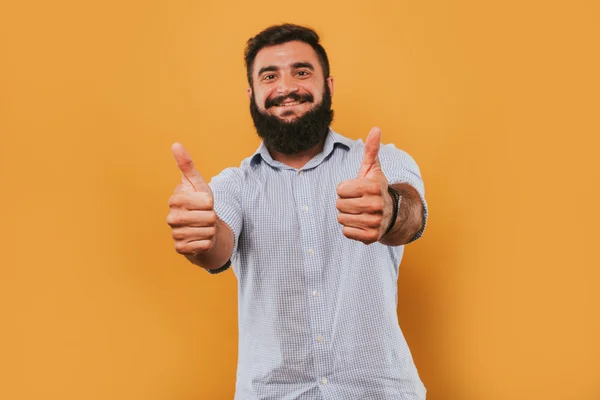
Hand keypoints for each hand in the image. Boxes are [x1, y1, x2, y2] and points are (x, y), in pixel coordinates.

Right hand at [167, 143, 217, 254]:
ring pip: (207, 232)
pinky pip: (204, 244)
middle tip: (205, 216)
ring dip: (210, 230)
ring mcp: (175, 234)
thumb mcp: (197, 183)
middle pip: (208, 218)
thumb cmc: (199, 203)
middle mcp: (171, 218)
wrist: (199, 228)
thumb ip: (187, 165)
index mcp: (175, 200)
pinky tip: (200, 238)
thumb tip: (175, 144)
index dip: (211, 203)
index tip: (204, 203)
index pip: (207, 202)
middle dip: (212, 217)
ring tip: (203, 227)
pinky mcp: (180, 248)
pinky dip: (207, 242)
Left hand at [336, 127, 392, 243]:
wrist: (391, 214)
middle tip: (357, 202)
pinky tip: (360, 223)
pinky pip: (346, 232)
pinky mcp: (371, 237)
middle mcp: (376, 205)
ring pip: (341, 219)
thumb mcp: (372, 169)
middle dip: (344, 203)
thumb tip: (375, 128)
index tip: (356, 189)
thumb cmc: (374, 189)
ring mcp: (375, 222)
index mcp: (374, 187)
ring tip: (359, 212)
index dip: (345, 189)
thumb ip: (371, 150)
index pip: (340, 189)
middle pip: (339, 205)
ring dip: (347, 215)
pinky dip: (350, 229)